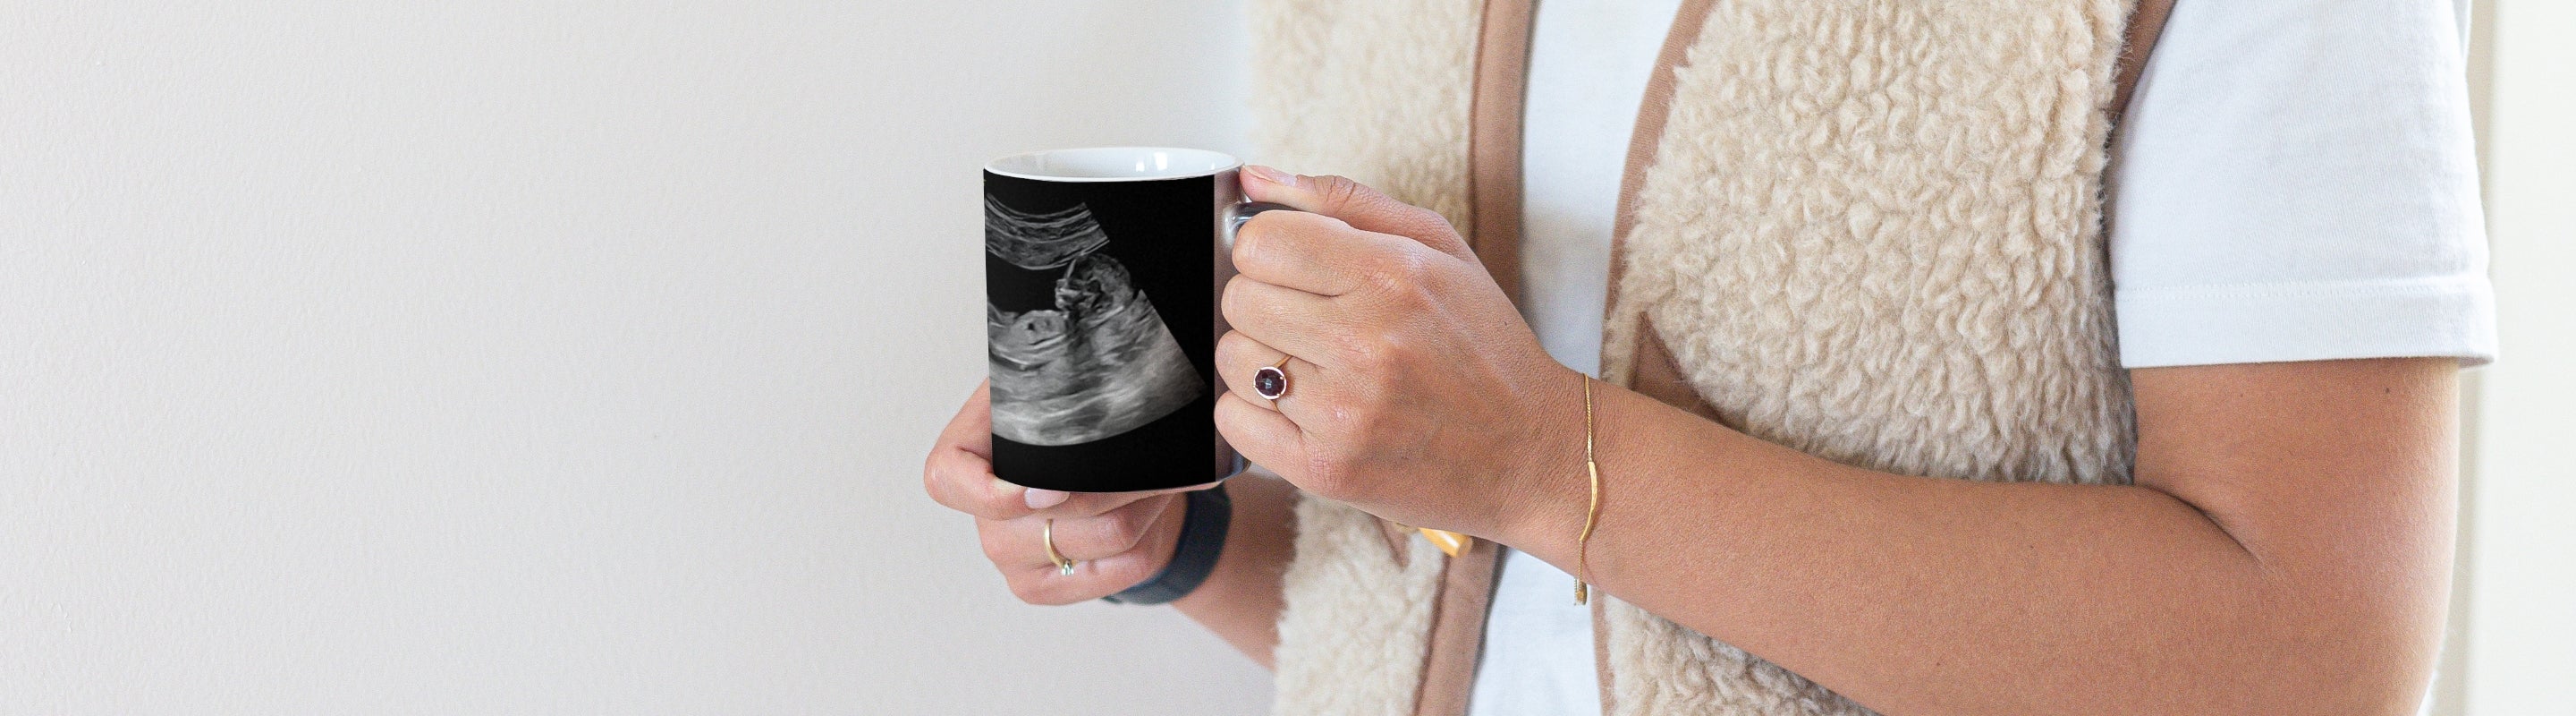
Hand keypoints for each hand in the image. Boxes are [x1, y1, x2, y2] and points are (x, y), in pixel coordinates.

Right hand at [923, 381, 1195, 603]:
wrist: (1102, 473)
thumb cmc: (1072, 421)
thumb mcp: (1055, 389)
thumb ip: (1058, 391)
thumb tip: (1096, 408)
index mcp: (966, 455)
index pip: (947, 479)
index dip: (994, 491)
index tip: (1049, 485)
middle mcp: (981, 515)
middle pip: (1052, 513)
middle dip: (1118, 477)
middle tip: (1150, 451)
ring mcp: (1007, 557)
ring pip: (1106, 535)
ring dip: (1148, 498)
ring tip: (1157, 473)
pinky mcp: (1040, 588)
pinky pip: (1123, 568)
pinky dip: (1153, 533)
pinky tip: (1150, 508)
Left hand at [1213, 167, 1582, 538]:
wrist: (1529, 451)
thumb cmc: (1483, 345)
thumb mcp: (1438, 249)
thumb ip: (1343, 202)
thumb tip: (1255, 176)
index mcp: (1391, 276)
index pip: (1260, 242)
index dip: (1268, 250)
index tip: (1294, 266)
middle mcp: (1364, 343)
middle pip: (1239, 299)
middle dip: (1268, 303)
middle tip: (1315, 321)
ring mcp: (1342, 411)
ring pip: (1232, 359)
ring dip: (1261, 359)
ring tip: (1316, 367)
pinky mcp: (1324, 469)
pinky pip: (1233, 422)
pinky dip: (1257, 414)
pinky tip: (1305, 409)